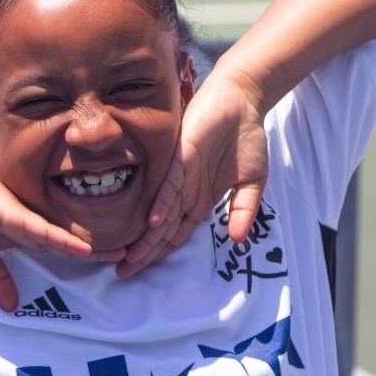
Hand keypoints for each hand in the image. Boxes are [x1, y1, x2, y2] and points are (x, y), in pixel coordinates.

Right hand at [0, 154, 123, 309]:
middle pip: (76, 242)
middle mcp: (36, 223)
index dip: (91, 255)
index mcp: (31, 230)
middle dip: (104, 251)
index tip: (115, 263)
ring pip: (67, 237)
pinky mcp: (15, 214)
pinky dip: (64, 241)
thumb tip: (9, 308)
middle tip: (135, 257)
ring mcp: (28, 217)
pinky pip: (44, 231)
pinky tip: (85, 250)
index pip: (67, 247)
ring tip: (122, 253)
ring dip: (94, 247)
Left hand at [117, 74, 267, 277]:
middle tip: (123, 274)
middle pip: (160, 231)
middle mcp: (184, 193)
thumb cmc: (245, 139)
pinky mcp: (181, 158)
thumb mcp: (252, 183)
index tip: (141, 273)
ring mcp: (181, 176)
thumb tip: (239, 241)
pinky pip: (170, 184)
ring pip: (160, 213)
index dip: (159, 255)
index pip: (174, 235)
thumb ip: (244, 211)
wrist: (242, 101)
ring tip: (129, 258)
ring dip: (146, 237)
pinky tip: (152, 222)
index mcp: (198, 201)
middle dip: (143, 253)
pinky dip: (163, 204)